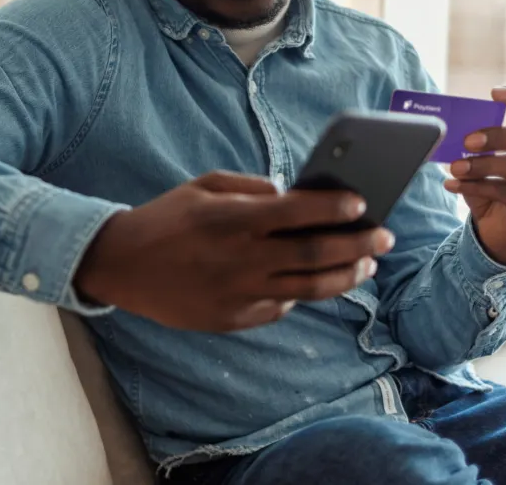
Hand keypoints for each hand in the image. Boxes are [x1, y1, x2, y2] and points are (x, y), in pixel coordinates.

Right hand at [73, 171, 394, 331]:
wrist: (121, 265)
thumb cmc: (166, 218)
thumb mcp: (204, 186)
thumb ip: (252, 187)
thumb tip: (294, 195)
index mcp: (234, 218)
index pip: (300, 213)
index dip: (337, 209)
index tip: (362, 205)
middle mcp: (241, 257)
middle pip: (316, 253)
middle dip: (358, 244)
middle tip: (384, 237)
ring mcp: (239, 292)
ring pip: (309, 289)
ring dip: (345, 276)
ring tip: (366, 267)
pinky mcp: (233, 319)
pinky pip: (280, 308)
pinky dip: (303, 294)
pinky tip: (316, 282)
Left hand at [444, 86, 505, 265]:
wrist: (504, 230)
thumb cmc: (495, 185)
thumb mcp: (486, 160)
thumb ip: (474, 145)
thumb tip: (446, 129)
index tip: (494, 92)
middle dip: (503, 133)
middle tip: (468, 140)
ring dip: (485, 163)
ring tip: (455, 166)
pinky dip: (476, 187)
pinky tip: (452, 185)